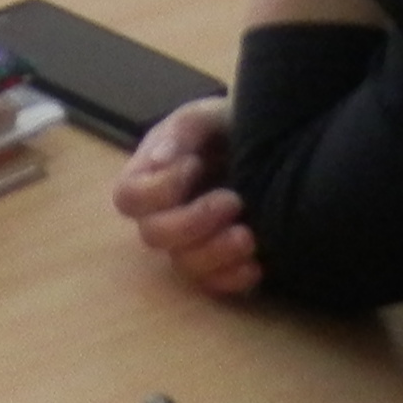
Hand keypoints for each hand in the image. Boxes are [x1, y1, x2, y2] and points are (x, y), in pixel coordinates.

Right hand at [113, 100, 260, 297]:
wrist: (273, 148)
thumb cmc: (227, 128)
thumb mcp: (207, 115)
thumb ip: (183, 130)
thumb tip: (158, 160)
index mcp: (149, 177)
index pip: (129, 197)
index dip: (158, 189)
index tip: (195, 164)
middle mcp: (162, 215)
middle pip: (154, 236)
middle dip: (193, 222)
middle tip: (234, 200)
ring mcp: (189, 243)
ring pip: (185, 265)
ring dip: (216, 253)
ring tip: (249, 236)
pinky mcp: (218, 265)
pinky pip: (214, 286)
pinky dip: (233, 279)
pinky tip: (257, 264)